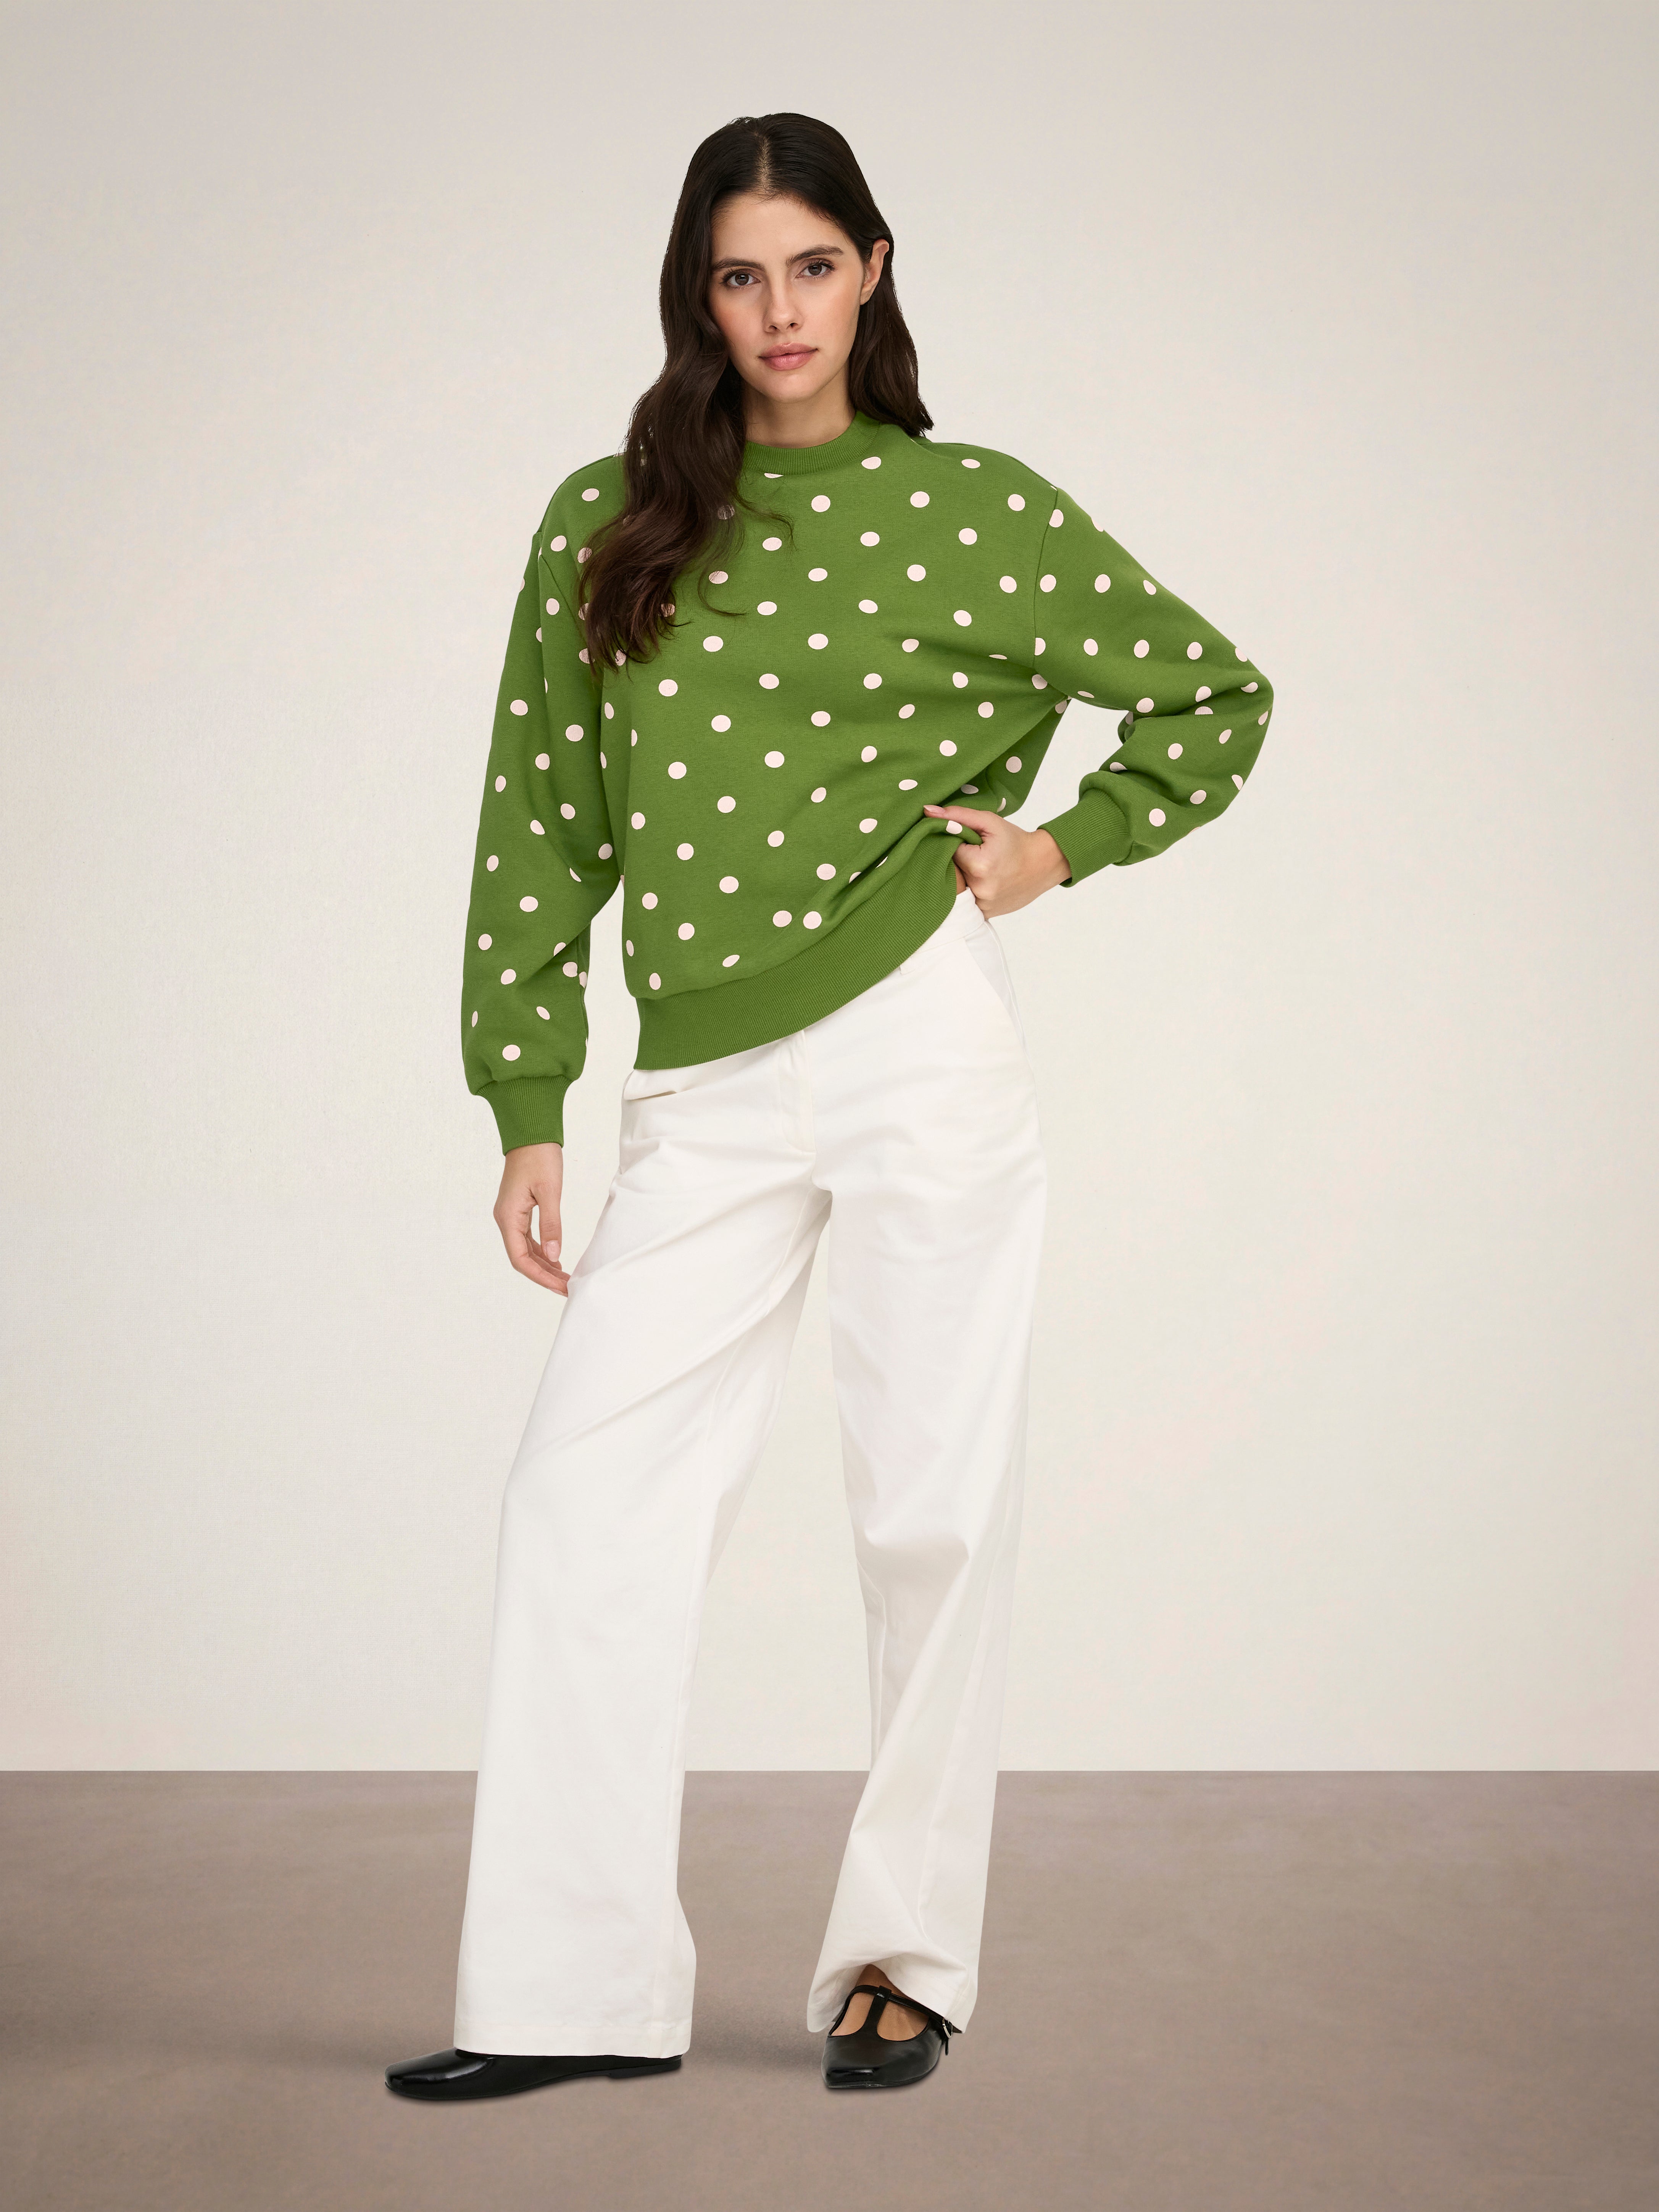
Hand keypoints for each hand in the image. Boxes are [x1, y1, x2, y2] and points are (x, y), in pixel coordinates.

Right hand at [494, 1142, 569, 1294]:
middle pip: (522, 1258)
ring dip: (543, 1265)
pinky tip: (555, 1259)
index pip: (520, 1259)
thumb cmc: (539, 1158)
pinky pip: (527, 1239)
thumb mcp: (550, 1192)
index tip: (560, 1287)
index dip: (540, 1277)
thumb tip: (553, 1256)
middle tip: (567, 1287)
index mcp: (508, 1217)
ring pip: (525, 1250)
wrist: (531, 1135)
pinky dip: (541, 1251)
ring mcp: (511, 1216)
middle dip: (544, 1275)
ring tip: (564, 1278)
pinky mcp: (518, 1211)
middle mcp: (505, 1220)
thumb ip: (551, 1225)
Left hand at [924, 805, 1071, 916]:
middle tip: (976, 855)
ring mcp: (984, 905)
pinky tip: (985, 881)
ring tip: (983, 868)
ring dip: (964, 878)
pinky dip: (972, 891)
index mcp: (979, 865)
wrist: (1044, 863)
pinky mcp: (987, 914)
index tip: (971, 843)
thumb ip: (957, 816)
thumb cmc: (1016, 841)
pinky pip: (968, 902)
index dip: (957, 845)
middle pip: (952, 873)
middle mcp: (980, 890)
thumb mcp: (989, 822)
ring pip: (958, 889)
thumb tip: (927, 811)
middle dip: (959, 863)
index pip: (948, 852)